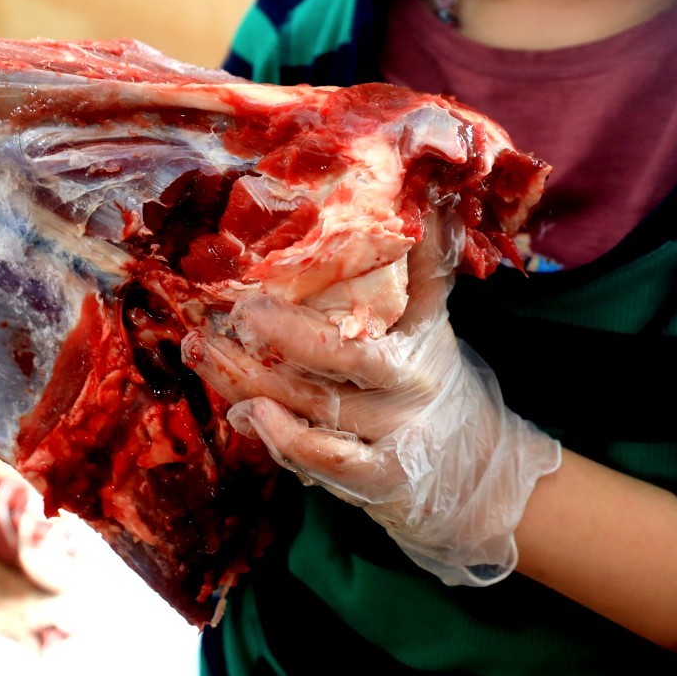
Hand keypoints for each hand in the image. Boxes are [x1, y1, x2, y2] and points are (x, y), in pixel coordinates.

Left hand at [183, 214, 560, 585]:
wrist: (475, 472)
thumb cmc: (428, 379)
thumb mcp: (429, 322)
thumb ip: (412, 270)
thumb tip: (408, 196)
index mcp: (426, 331)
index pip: (413, 287)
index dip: (377, 253)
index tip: (335, 226)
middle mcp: (413, 380)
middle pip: (341, 353)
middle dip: (281, 330)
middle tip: (233, 307)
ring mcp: (396, 432)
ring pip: (315, 402)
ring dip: (249, 377)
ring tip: (202, 347)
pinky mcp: (379, 479)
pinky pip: (324, 459)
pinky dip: (280, 437)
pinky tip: (240, 412)